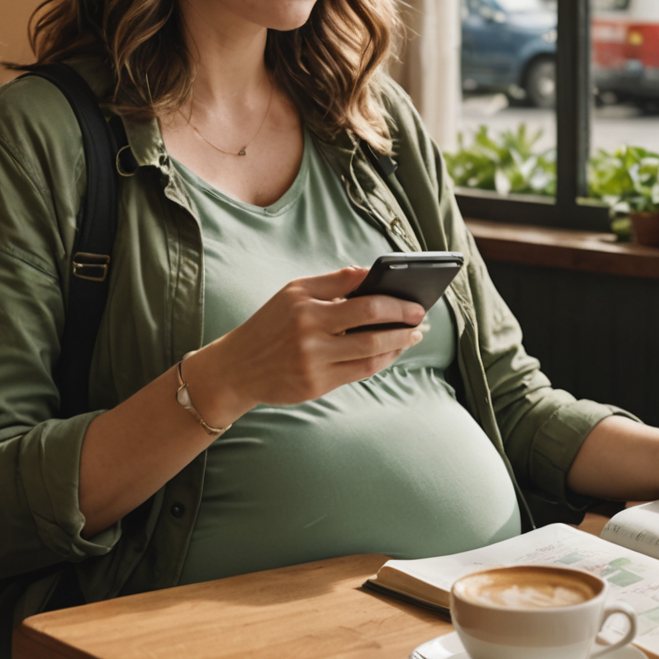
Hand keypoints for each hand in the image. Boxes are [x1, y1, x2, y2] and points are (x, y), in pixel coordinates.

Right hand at [187, 267, 424, 421]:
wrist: (237, 367)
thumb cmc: (271, 324)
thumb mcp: (292, 293)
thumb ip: (332, 282)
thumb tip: (371, 273)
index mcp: (303, 300)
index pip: (358, 290)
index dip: (391, 293)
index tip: (412, 292)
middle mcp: (308, 328)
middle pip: (370, 318)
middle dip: (403, 315)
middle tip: (421, 314)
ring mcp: (313, 359)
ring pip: (371, 349)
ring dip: (399, 341)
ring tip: (414, 334)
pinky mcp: (316, 385)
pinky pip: (361, 372)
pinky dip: (383, 360)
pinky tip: (393, 352)